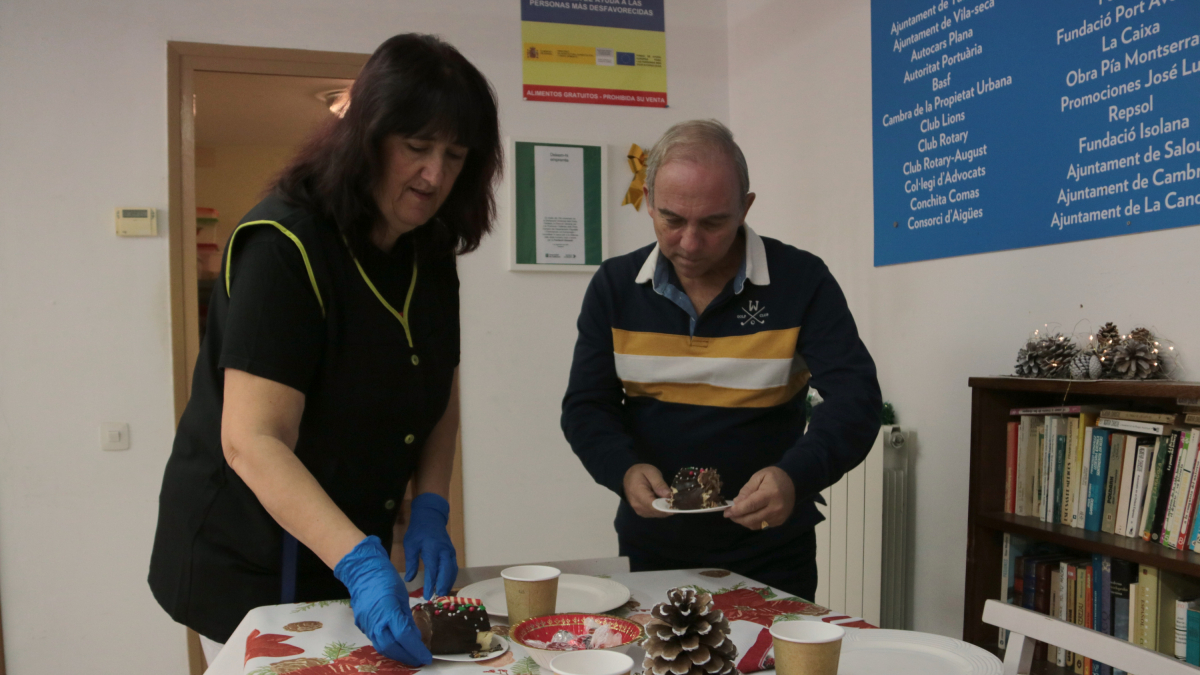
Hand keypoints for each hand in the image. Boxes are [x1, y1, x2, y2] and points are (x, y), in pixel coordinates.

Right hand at [334, 536, 431, 665]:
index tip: (427, 657)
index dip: (416, 649)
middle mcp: (375, 620)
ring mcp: (366, 624)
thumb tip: (416, 637)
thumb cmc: (385, 578)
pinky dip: (388, 647)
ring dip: (397, 654)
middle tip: (420, 659)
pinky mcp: (361, 625)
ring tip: (410, 656)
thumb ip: (408, 619)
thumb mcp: (402, 596)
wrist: (361, 571)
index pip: (404, 636)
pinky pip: (375, 641)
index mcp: (388, 609)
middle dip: (407, 656)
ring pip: (381, 647)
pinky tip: (397, 647)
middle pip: (391, 647)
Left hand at [403, 493, 457, 598]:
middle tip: (437, 598)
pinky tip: (445, 584)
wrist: (430, 517)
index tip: (426, 595)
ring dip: (448, 583)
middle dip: (443, 585)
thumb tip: (409, 579)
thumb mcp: (410, 545)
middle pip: (447, 572)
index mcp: (432, 549)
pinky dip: (450, 577)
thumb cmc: (418, 531)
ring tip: (441, 594)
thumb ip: (411, 562)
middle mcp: (444, 551)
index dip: (430, 584)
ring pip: (452, 570)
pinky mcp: (451, 552)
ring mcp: (450, 551)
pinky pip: (453, 567)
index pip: (433, 570)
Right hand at [623, 464, 672, 517]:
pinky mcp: (642, 512)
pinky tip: (666, 503)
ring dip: (666, 509)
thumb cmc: (640, 472)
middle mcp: (638, 506)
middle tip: (679, 501)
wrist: (629, 476)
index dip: (666, 507)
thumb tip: (668, 495)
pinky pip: (655, 514)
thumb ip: (659, 483)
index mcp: (638, 494)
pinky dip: (662, 510)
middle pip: (657, 512)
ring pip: (657, 514)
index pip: (654, 506)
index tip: (677, 504)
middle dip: (669, 508)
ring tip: (673, 501)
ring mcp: (639, 510)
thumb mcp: (651, 472)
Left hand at [724, 467, 795, 529]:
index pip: (750, 506)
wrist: (793, 481)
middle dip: (738, 518)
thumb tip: (736, 503)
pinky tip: (748, 516)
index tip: (726, 512)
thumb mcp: (758, 477)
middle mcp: (775, 508)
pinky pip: (762, 526)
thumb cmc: (774, 476)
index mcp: (770, 494)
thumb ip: (747, 490)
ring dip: (744, 522)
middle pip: (752, 518)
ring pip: (756, 525)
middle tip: (729, 515)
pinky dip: (753, 523)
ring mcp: (779, 517)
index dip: (737, 511)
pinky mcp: (780, 522)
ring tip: (737, 515)